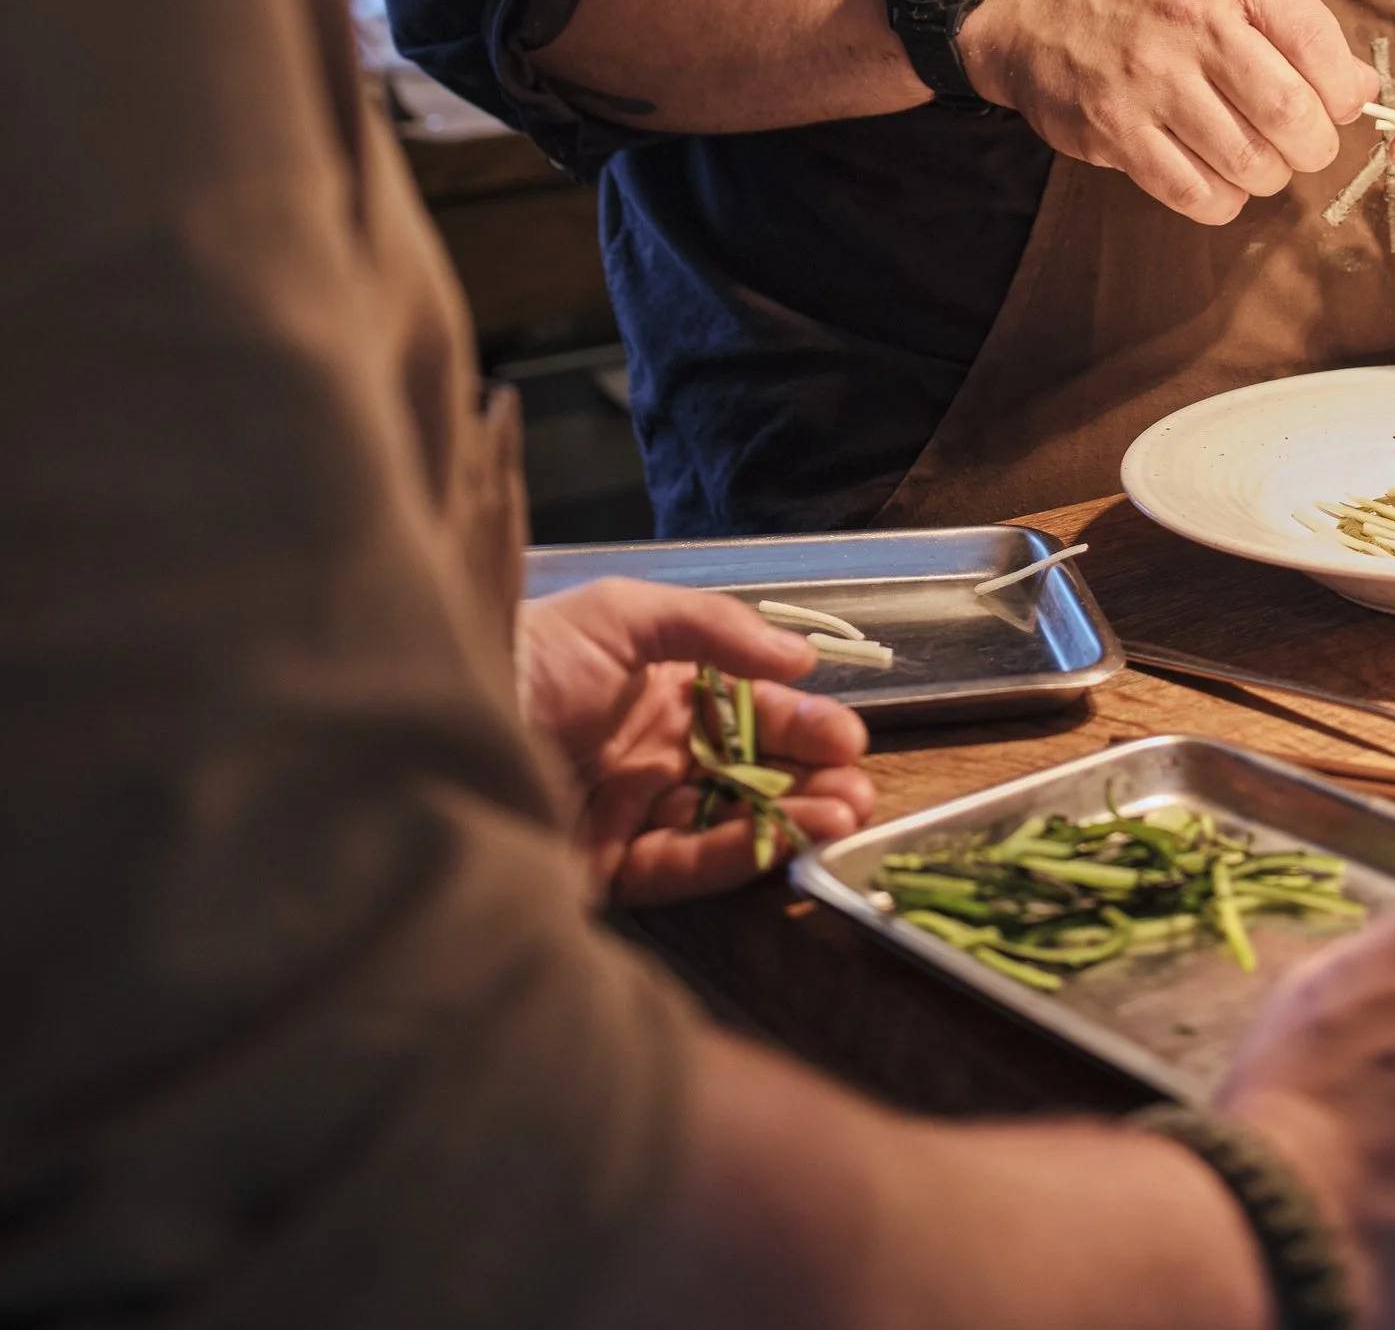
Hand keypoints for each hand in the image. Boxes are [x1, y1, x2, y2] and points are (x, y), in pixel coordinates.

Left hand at [516, 577, 876, 906]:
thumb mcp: (624, 614)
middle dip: (809, 778)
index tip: (850, 736)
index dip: (801, 723)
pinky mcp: (607, 869)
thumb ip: (716, 629)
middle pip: (748, 770)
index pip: (749, 710)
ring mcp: (632, 813)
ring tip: (842, 816)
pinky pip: (682, 864)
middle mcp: (654, 752)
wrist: (445, 721)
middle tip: (860, 789)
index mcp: (661, 690)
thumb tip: (802, 662)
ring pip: (727, 820)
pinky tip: (780, 838)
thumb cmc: (534, 654)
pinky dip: (736, 852)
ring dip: (789, 818)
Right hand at [959, 0, 1373, 225]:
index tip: (1334, 104)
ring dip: (1268, 175)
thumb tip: (1360, 87)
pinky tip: (1216, 176)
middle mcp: (1191, 26)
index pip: (1321, 49)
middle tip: (1301, 143)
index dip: (1344, 93)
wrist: (1032, 1)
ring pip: (1249, 165)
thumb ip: (1295, 24)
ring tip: (1255, 156)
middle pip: (1290, 116)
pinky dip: (1222, 200)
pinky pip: (1194, 195)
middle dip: (1313, 146)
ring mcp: (1148, 82)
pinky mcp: (1113, 133)